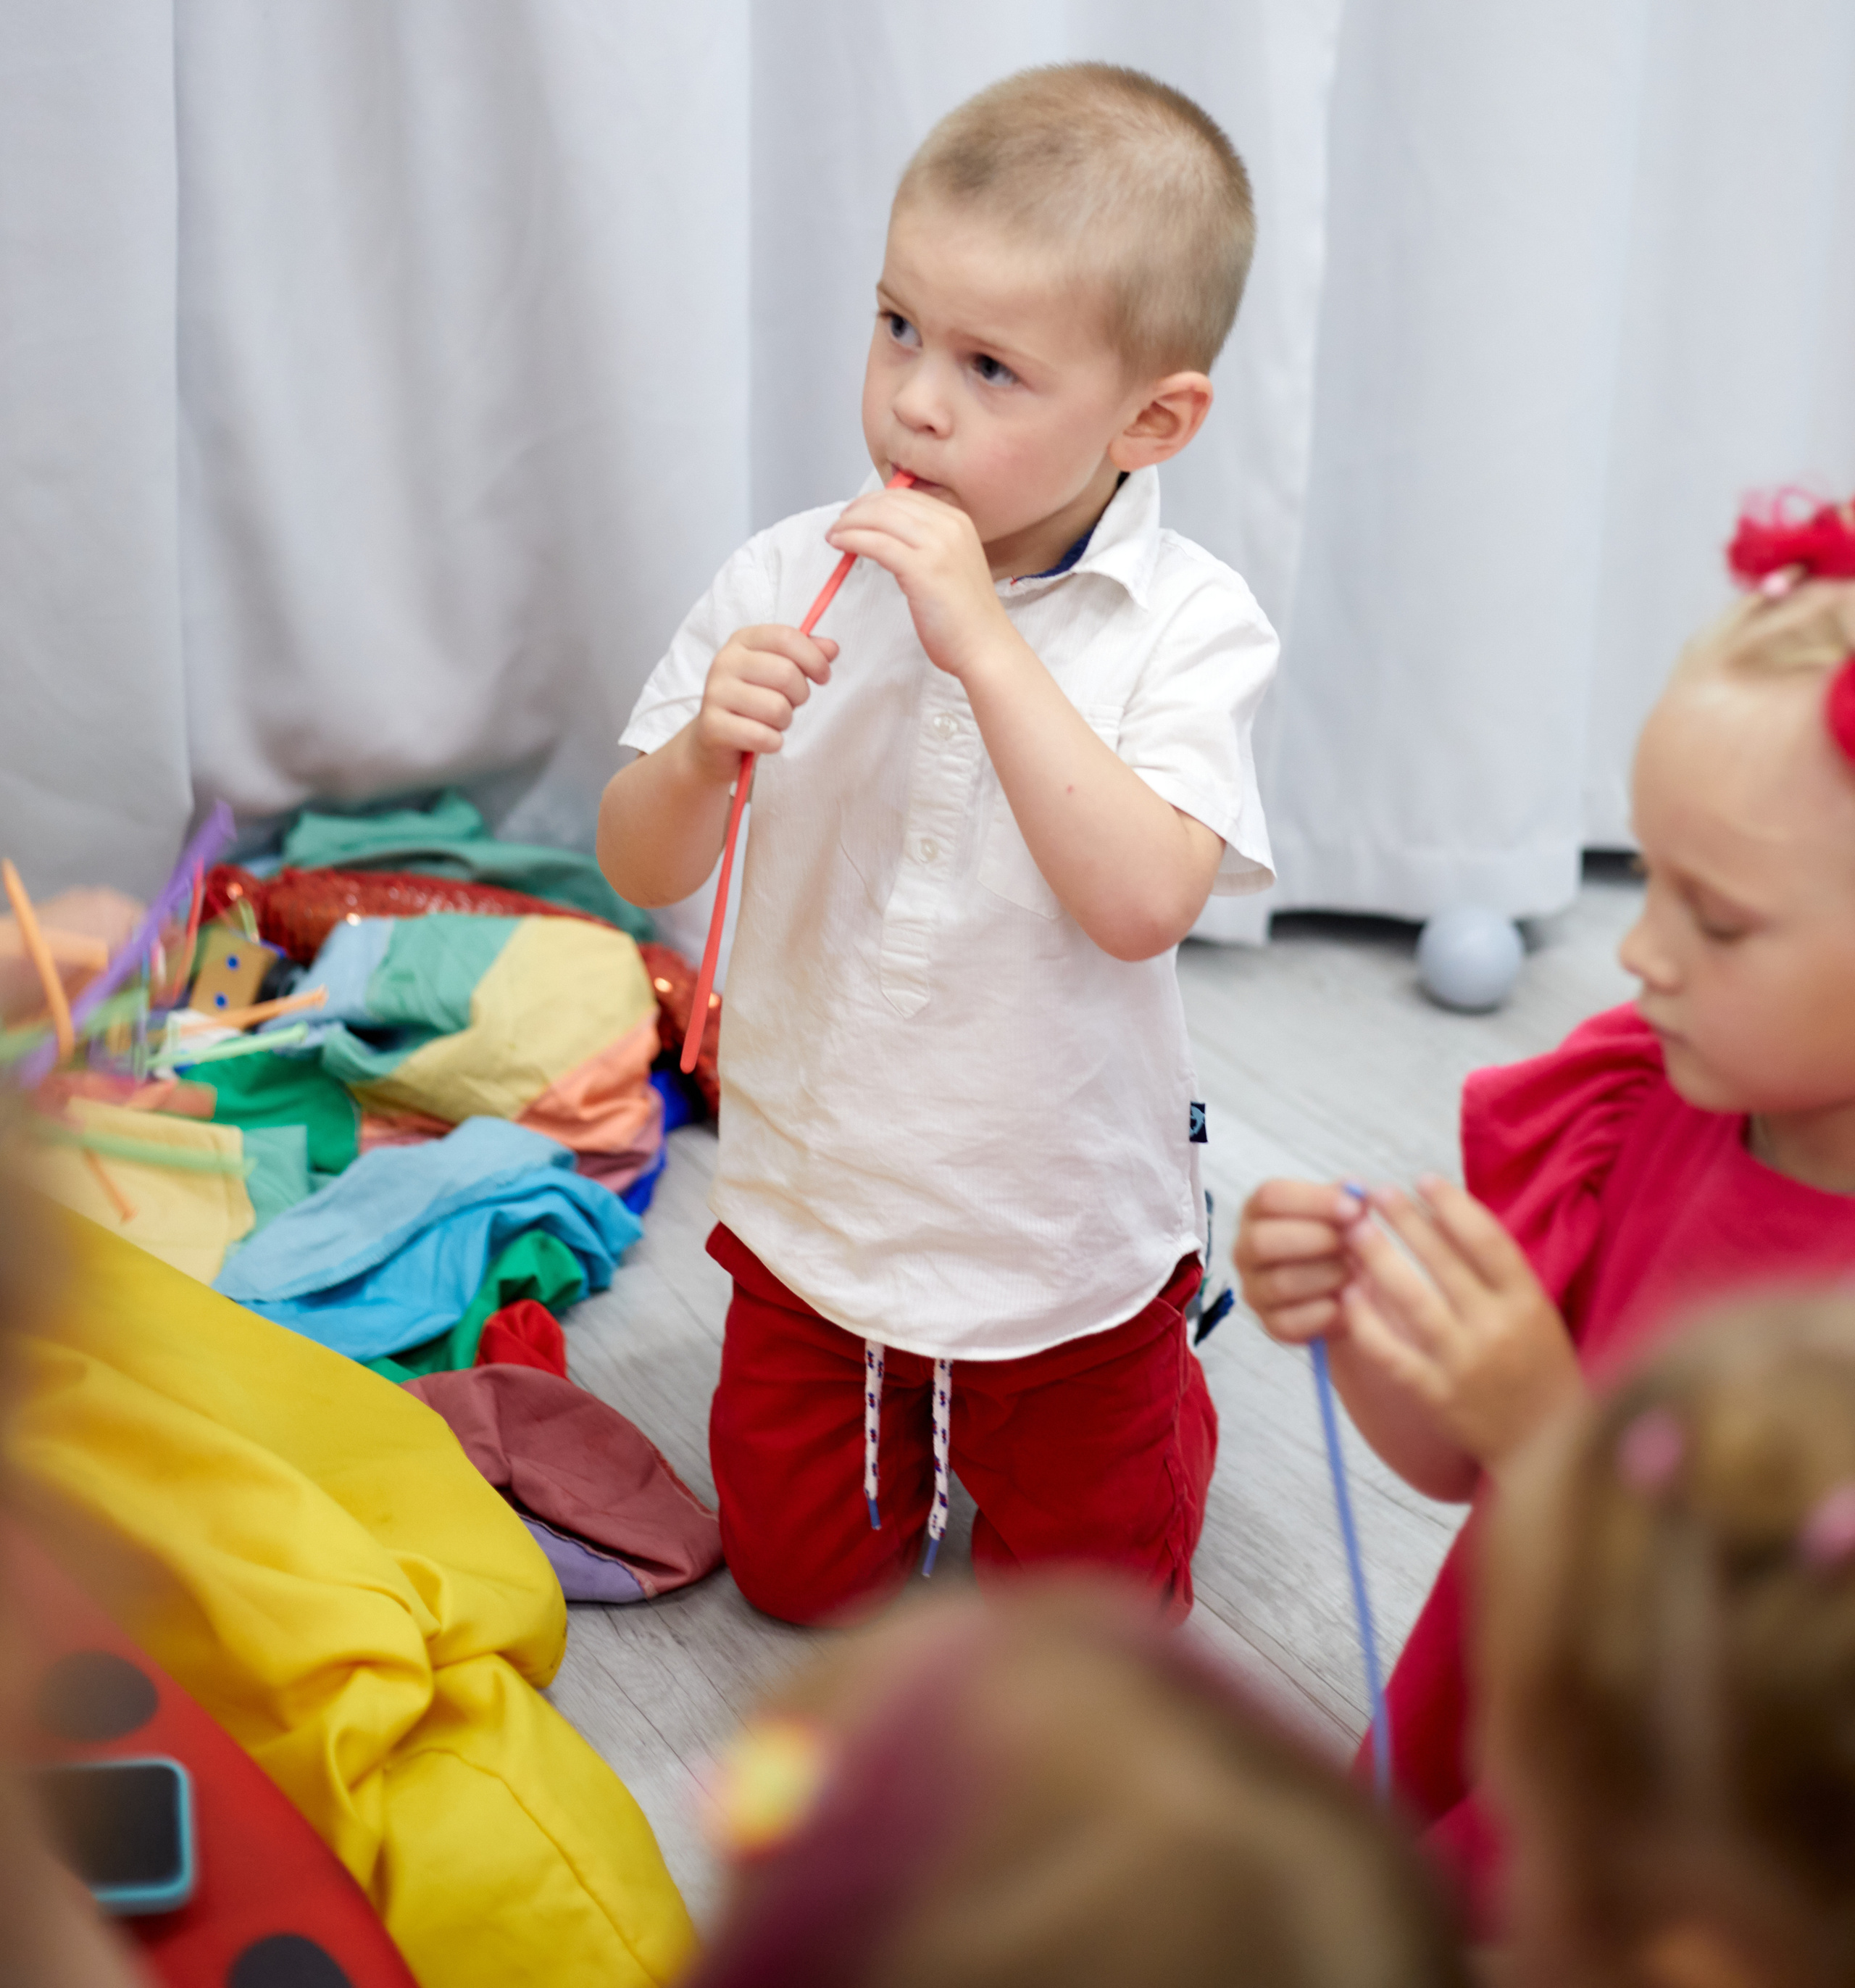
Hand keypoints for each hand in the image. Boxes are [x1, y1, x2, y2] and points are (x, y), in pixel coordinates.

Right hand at [691, 625, 838, 782]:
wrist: (713, 741)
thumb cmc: (753, 703)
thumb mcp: (780, 673)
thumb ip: (806, 656)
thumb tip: (832, 648)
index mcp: (743, 641)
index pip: (786, 637)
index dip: (813, 658)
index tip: (823, 676)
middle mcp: (725, 661)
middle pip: (786, 673)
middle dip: (800, 696)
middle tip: (790, 705)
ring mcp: (715, 693)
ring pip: (777, 708)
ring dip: (784, 722)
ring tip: (771, 722)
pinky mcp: (713, 726)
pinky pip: (763, 736)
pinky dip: (772, 743)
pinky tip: (762, 740)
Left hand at [825, 488, 1012, 680]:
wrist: (985, 646)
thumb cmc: (965, 617)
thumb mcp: (950, 565)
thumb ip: (926, 546)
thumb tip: (887, 536)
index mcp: (957, 521)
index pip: (905, 496)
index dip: (873, 501)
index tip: (854, 515)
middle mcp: (949, 525)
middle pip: (890, 502)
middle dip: (857, 509)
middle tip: (838, 525)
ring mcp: (937, 545)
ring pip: (880, 517)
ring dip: (849, 523)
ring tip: (833, 535)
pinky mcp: (922, 568)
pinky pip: (876, 543)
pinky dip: (852, 539)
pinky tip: (839, 545)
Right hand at [1234, 1179, 1368, 1343]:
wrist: (1349, 1291)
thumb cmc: (1341, 1243)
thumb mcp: (1345, 1214)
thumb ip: (1350, 1198)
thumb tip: (1356, 1188)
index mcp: (1259, 1212)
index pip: (1270, 1196)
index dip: (1314, 1200)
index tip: (1353, 1208)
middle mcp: (1245, 1249)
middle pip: (1263, 1240)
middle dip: (1316, 1240)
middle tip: (1351, 1243)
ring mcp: (1253, 1289)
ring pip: (1279, 1283)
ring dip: (1324, 1276)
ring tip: (1352, 1273)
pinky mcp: (1268, 1324)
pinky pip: (1289, 1322)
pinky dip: (1323, 1313)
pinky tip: (1344, 1303)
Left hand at [1340, 1176, 1581, 1472]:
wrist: (1547, 1451)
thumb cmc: (1539, 1370)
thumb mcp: (1538, 1315)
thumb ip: (1501, 1274)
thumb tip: (1447, 1215)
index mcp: (1529, 1304)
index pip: (1487, 1240)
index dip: (1452, 1205)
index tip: (1423, 1179)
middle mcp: (1498, 1329)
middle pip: (1443, 1261)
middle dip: (1405, 1221)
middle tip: (1376, 1193)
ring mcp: (1464, 1364)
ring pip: (1410, 1299)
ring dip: (1378, 1259)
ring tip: (1354, 1231)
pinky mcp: (1435, 1396)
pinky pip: (1390, 1351)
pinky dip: (1365, 1321)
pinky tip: (1348, 1294)